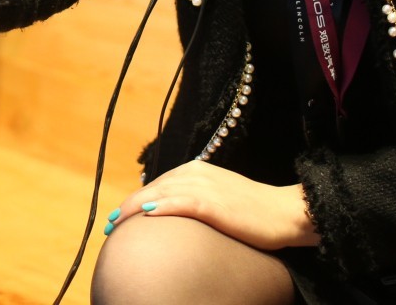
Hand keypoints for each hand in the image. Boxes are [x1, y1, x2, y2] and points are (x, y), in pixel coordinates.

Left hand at [106, 160, 317, 250]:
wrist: (286, 213)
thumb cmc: (255, 212)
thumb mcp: (220, 201)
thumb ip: (196, 202)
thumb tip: (174, 215)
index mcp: (197, 171)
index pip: (157, 185)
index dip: (135, 201)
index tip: (118, 216)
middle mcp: (196, 173)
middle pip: (152, 188)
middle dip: (127, 206)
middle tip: (109, 225)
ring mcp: (204, 186)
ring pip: (159, 194)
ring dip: (133, 208)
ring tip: (116, 224)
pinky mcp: (213, 203)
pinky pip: (179, 203)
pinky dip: (160, 207)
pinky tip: (144, 215)